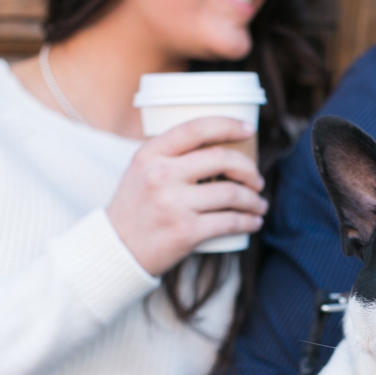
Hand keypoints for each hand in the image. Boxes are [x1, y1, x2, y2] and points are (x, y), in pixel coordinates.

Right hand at [106, 117, 267, 275]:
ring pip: (232, 194)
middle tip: (256, 180)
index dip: (228, 125)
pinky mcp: (186, 231)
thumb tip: (214, 143)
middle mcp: (161, 175)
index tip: (249, 130)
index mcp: (150, 154)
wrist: (116, 249)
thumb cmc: (135, 208)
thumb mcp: (141, 171)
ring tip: (259, 204)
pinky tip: (253, 221)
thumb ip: (169, 155)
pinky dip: (248, 222)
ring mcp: (174, 204)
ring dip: (254, 200)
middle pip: (222, 159)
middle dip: (249, 169)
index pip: (196, 129)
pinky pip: (230, 222)